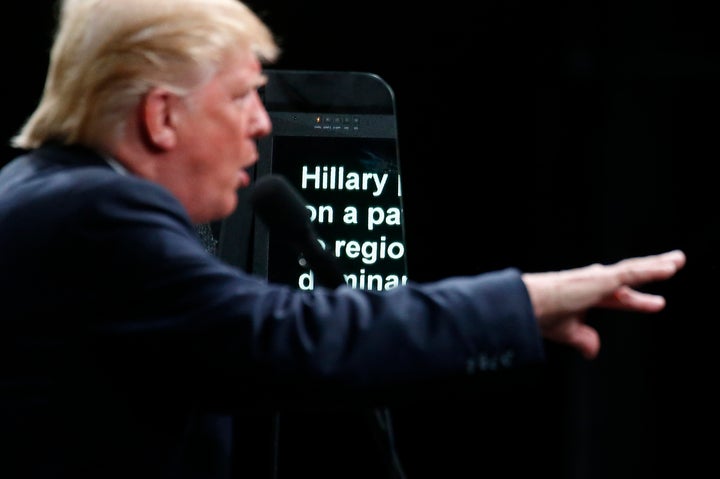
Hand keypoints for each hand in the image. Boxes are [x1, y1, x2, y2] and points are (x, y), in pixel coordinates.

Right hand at [521, 249, 685, 358]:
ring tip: (678, 261)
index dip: (638, 301)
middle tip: (672, 265)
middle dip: (651, 271)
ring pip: (634, 269)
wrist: (527, 306)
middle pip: (629, 276)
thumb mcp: (568, 332)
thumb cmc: (540, 317)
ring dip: (657, 264)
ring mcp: (597, 279)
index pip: (618, 297)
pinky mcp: (601, 279)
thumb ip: (584, 339)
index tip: (658, 304)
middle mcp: (593, 283)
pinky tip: (669, 268)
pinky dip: (651, 270)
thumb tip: (594, 351)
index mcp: (585, 295)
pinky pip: (632, 273)